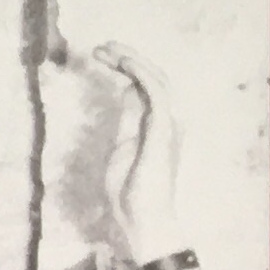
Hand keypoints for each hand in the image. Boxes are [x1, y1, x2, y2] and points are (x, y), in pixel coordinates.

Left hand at [89, 42, 182, 258]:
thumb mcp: (121, 146)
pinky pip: (157, 94)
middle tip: (101, 47)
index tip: (101, 55)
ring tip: (108, 49)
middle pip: (151, 78)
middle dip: (127, 58)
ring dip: (132, 61)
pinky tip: (124, 63)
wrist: (142, 222)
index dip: (125, 68)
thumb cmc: (130, 193)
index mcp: (155, 125)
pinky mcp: (163, 131)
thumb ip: (126, 120)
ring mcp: (168, 126)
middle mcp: (166, 121)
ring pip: (156, 80)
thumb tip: (126, 92)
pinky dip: (141, 75)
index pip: (143, 87)